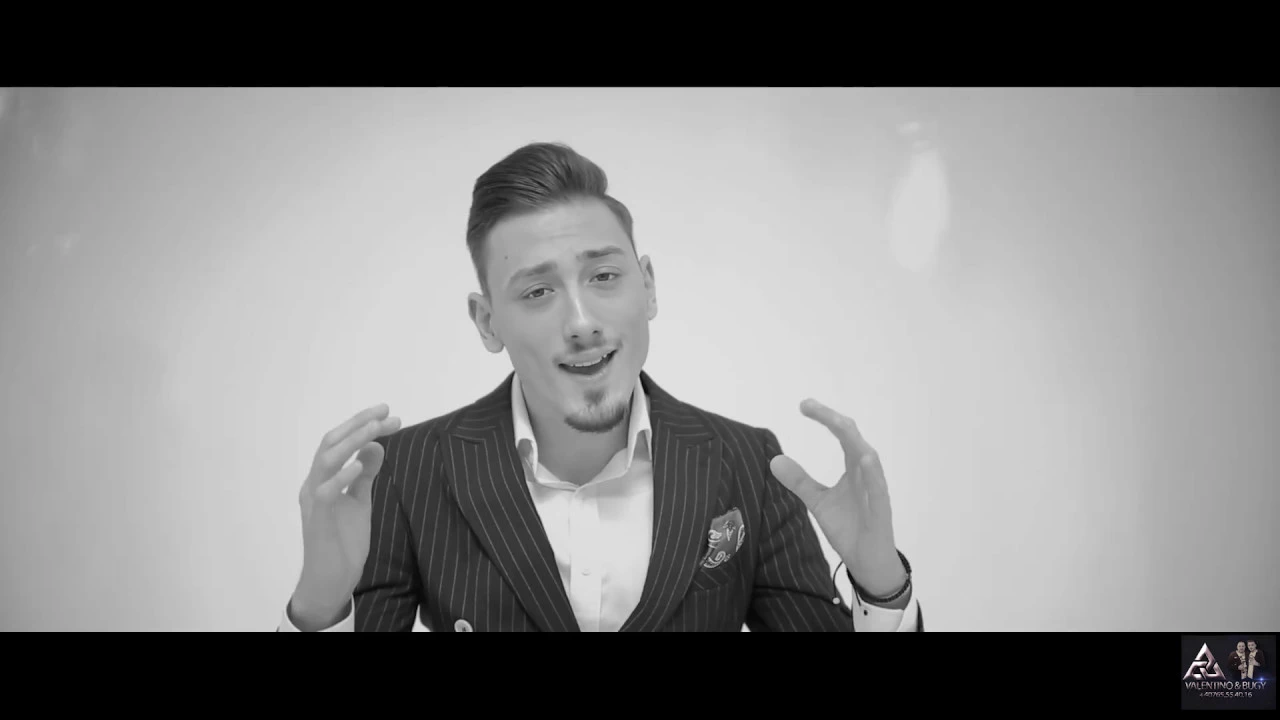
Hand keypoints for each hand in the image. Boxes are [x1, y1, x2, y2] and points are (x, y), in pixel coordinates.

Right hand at [290, 403, 400, 629]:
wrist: (331, 579)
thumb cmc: (343, 541)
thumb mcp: (359, 501)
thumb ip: (365, 475)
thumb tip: (376, 445)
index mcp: (321, 478)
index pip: (338, 441)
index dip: (360, 424)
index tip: (388, 413)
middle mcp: (313, 484)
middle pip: (330, 442)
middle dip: (359, 424)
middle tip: (387, 412)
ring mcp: (313, 501)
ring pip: (326, 459)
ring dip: (352, 441)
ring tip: (377, 428)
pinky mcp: (318, 520)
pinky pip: (325, 492)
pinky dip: (341, 475)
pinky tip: (359, 464)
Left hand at [769, 399, 905, 597]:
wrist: (866, 561)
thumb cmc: (849, 527)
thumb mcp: (818, 501)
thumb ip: (800, 481)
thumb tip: (774, 460)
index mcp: (853, 468)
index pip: (842, 434)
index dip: (825, 418)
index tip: (804, 405)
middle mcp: (866, 474)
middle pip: (853, 438)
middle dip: (833, 420)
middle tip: (809, 405)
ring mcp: (875, 491)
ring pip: (869, 460)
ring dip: (855, 441)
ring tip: (839, 423)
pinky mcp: (880, 511)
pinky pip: (878, 490)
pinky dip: (873, 474)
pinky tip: (865, 459)